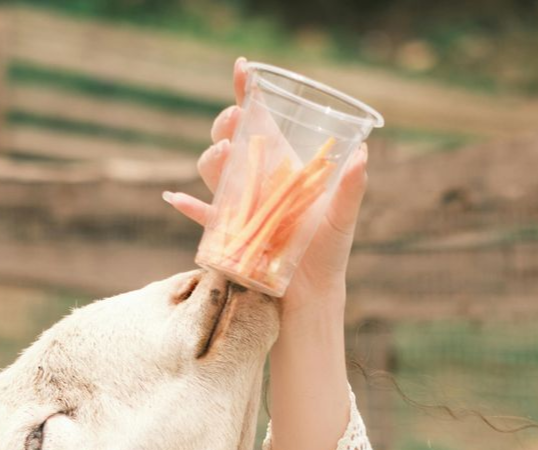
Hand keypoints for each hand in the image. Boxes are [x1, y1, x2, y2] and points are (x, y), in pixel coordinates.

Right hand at [161, 57, 367, 320]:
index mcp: (280, 165)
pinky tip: (175, 198)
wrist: (311, 292)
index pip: (260, 120)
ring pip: (213, 169)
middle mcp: (255, 179)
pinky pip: (200, 215)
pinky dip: (187, 206)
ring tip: (228, 155)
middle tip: (237, 121)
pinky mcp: (226, 232)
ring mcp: (238, 203)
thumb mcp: (342, 217)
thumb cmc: (328, 251)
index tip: (243, 68)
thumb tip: (362, 155)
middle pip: (229, 138)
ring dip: (214, 157)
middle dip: (227, 123)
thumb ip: (351, 187)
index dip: (248, 92)